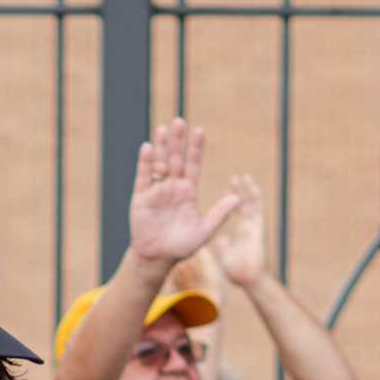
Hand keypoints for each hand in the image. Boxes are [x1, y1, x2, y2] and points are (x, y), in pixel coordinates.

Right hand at [127, 118, 243, 268]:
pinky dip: (145, 163)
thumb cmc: (182, 246)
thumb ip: (219, 214)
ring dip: (161, 147)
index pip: (194, 165)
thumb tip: (238, 199)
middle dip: (177, 141)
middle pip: (176, 159)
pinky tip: (147, 147)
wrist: (158, 258)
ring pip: (159, 163)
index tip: (199, 131)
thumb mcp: (204, 230)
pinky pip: (143, 177)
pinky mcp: (141, 197)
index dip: (196, 148)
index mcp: (188, 192)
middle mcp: (173, 187)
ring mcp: (157, 191)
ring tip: (163, 128)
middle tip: (179, 121)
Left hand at [209, 173, 270, 290]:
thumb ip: (225, 246)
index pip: (234, 213)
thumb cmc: (238, 272)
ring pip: (251, 203)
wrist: (249, 278)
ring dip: (246, 189)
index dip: (230, 202)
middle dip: (237, 192)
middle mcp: (249, 227)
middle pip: (243, 205)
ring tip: (241, 176)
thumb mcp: (226, 256)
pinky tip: (249, 183)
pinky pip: (257, 206)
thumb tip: (222, 240)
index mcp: (241, 233)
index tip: (226, 190)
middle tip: (232, 178)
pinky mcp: (258, 226)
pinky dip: (254, 194)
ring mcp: (255, 226)